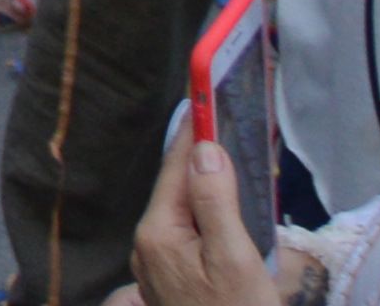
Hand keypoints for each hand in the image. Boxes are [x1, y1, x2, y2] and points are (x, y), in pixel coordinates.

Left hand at [128, 127, 283, 305]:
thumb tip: (205, 150)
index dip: (192, 134)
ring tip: (222, 158)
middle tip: (218, 123)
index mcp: (157, 234)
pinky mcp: (170, 281)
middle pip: (175, 190)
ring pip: (180, 212)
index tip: (203, 99)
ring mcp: (155, 266)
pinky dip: (202, 215)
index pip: (175, 170)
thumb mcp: (233, 257)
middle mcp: (146, 247)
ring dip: (201, 187)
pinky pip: (185, 234)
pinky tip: (218, 208)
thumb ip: (216, 202)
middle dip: (198, 159)